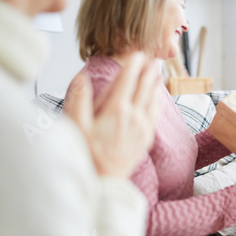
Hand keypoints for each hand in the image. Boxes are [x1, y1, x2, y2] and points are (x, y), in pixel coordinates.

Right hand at [64, 52, 160, 178]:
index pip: (127, 81)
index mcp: (116, 110)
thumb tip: (81, 78)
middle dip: (149, 71)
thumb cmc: (88, 155)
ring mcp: (142, 128)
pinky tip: (158, 99)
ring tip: (159, 72)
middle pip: (144, 87)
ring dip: (156, 84)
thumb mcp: (76, 127)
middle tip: (154, 58)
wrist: (106, 181)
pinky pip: (155, 115)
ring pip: (153, 100)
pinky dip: (157, 103)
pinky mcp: (146, 139)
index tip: (138, 53)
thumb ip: (79, 101)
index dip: (133, 65)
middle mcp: (133, 116)